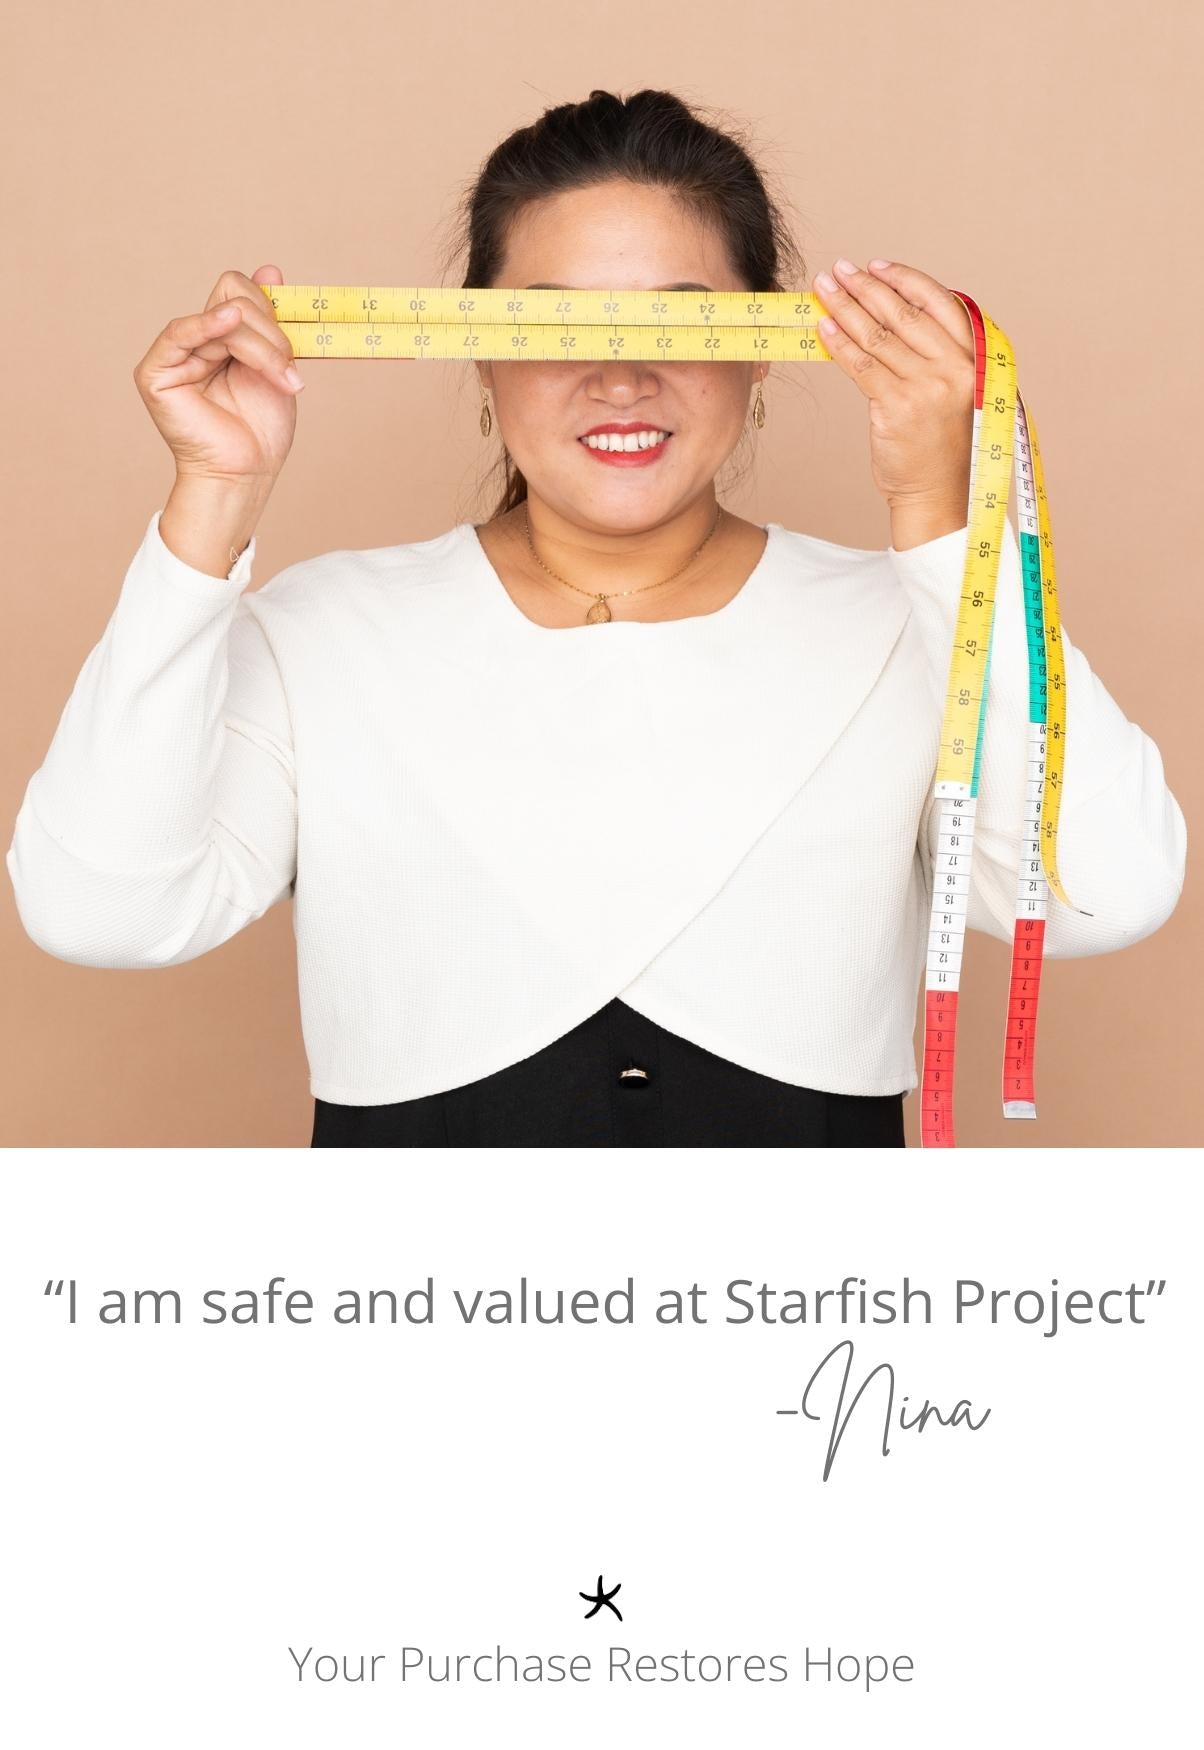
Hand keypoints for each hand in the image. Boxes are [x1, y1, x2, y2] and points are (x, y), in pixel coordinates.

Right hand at [133, 264, 303, 487]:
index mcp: (223, 336)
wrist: (246, 473)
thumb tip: (270, 269)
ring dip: (261, 347)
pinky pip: (180, 332)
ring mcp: (175, 353)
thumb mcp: (276, 366)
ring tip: (282, 379)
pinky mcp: (156, 371)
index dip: (271, 310)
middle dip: (271, 331)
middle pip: (236, 298)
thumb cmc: (260, 429)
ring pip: (223, 316)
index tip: (296, 347)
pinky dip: (206, 324)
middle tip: (289, 371)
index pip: (243, 293)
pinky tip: (228, 321)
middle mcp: (197, 339)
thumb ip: (271, 321)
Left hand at [813, 258, 975, 516]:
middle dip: (866, 287)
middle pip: (903, 314)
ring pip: (878, 336)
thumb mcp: (953, 390)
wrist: (936, 492)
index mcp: (973, 358)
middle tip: (839, 269)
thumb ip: (934, 354)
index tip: (876, 266)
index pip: (938, 302)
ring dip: (846, 306)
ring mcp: (926, 388)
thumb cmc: (940, 443)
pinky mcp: (897, 408)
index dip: (905, 279)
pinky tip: (823, 326)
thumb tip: (889, 314)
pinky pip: (861, 366)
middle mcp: (953, 368)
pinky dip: (839, 343)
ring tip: (824, 288)